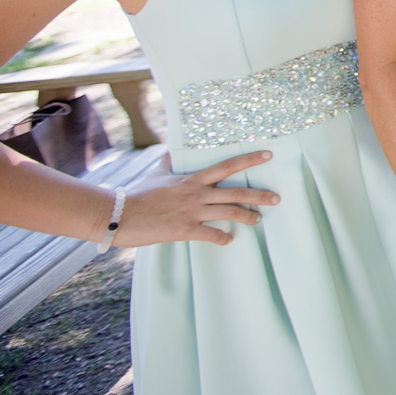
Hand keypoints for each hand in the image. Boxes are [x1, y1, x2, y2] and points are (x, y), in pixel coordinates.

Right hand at [113, 150, 281, 246]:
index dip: (249, 159)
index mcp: (192, 179)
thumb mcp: (155, 176)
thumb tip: (167, 154)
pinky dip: (222, 238)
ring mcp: (192, 211)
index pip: (227, 166)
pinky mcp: (184, 229)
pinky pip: (211, 234)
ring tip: (258, 220)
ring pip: (229, 212)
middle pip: (236, 192)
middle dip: (259, 195)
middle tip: (277, 198)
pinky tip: (228, 240)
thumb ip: (166, 165)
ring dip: (247, 217)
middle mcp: (197, 193)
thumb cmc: (137, 195)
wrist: (119, 213)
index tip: (269, 155)